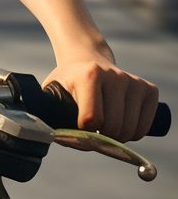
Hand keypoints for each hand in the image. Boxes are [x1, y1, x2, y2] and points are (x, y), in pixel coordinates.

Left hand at [44, 51, 158, 142]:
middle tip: (93, 131)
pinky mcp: (149, 89)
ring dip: (118, 138)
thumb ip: (49, 116)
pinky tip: (122, 124)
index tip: (78, 128)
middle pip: (114, 128)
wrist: (88, 59)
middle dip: (102, 138)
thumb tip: (52, 139)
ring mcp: (133, 82)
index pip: (92, 119)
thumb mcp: (52, 94)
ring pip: (131, 130)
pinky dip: (134, 133)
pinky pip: (145, 126)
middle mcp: (114, 76)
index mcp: (88, 75)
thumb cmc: (68, 83)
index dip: (84, 133)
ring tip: (106, 127)